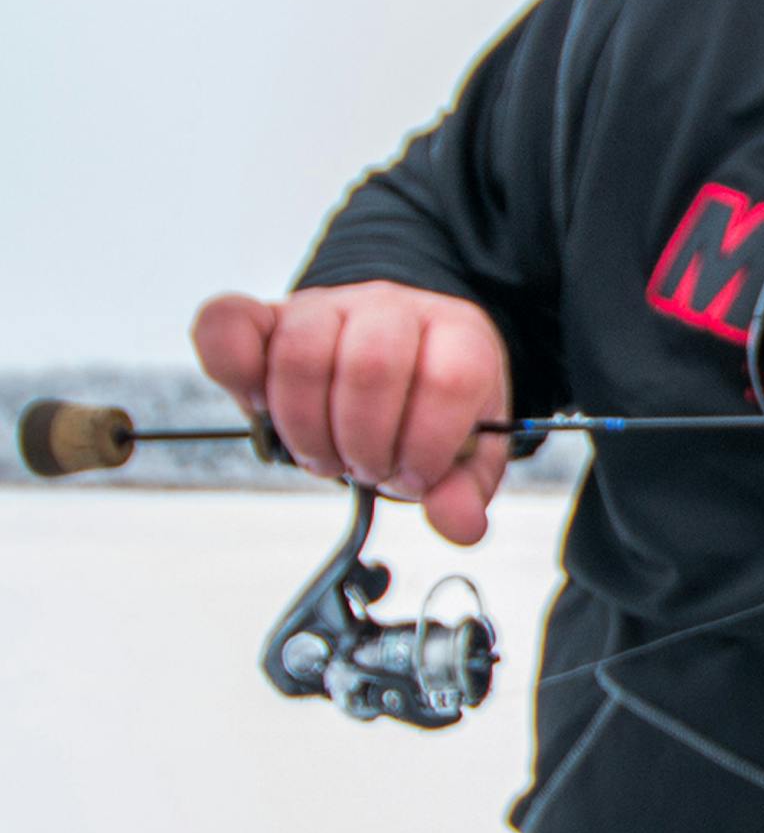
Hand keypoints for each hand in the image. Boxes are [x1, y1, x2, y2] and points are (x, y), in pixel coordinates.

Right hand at [192, 281, 511, 545]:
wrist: (388, 363)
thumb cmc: (425, 408)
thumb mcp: (463, 451)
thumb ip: (465, 488)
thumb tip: (460, 525)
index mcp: (457, 334)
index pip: (449, 379)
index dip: (426, 443)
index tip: (413, 475)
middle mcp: (391, 308)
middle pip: (371, 365)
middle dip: (365, 442)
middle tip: (365, 468)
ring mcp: (325, 307)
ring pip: (303, 353)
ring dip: (308, 428)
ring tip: (326, 454)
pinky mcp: (266, 317)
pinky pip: (230, 323)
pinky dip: (231, 365)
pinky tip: (257, 406)